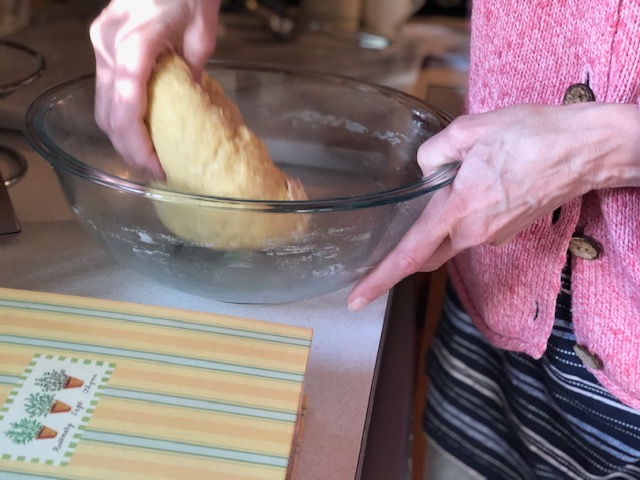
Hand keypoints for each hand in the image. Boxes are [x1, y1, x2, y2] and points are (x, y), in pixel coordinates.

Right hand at [90, 0, 220, 177]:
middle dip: (128, 149)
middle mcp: (108, 48)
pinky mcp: (103, 43)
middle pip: (107, 114)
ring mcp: (101, 45)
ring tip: (148, 155)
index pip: (126, 110)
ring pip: (102, 105)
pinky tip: (140, 127)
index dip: (138, 147)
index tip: (157, 168)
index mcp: (134, 47)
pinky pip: (106, 89)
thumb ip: (194, 72)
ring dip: (122, 135)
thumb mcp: (202, 32)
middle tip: (154, 171)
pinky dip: (120, 114)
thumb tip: (192, 103)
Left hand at [348, 102, 639, 310]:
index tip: (357, 299)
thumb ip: (434, 153)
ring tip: (452, 185)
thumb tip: (425, 171)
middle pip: (427, 254)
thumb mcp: (471, 130)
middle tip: (379, 257)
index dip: (381, 278)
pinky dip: (463, 216)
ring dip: (439, 224)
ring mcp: (494, 236)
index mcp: (459, 208)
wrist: (585, 150)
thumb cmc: (532, 136)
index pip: (411, 252)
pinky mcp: (508, 232)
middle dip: (404, 257)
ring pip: (451, 239)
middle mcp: (475, 232)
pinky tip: (475, 187)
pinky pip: (473, 230)